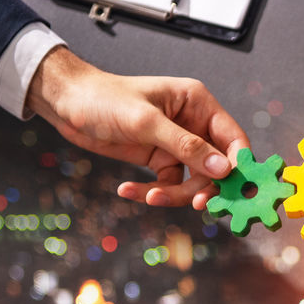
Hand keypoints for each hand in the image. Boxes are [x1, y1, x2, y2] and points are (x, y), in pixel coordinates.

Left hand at [26, 47, 249, 208]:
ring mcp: (178, 145)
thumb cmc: (104, 99)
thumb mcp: (146, 122)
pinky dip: (152, 192)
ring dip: (174, 195)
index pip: (233, 139)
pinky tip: (129, 190)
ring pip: (193, 181)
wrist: (66, 104)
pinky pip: (169, 185)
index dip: (237, 165)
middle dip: (203, 187)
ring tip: (150, 197)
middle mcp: (194, 125)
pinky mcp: (160, 160)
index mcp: (198, 104)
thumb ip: (186, 146)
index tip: (233, 189)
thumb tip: (223, 169)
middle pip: (216, 167)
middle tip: (196, 205)